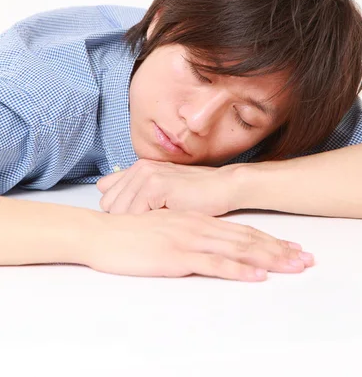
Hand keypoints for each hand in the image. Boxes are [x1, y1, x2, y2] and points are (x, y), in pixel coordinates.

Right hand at [85, 209, 313, 279]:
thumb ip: (187, 234)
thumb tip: (206, 245)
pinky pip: (214, 263)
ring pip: (238, 249)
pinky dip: (238, 269)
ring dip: (269, 259)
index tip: (291, 248)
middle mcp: (199, 227)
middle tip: (306, 259)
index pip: (241, 230)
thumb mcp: (164, 229)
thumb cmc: (130, 234)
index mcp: (197, 221)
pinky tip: (256, 276)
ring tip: (293, 266)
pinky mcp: (178, 256)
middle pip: (247, 238)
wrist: (102, 234)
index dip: (269, 240)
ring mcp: (189, 240)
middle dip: (280, 250)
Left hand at [97, 159, 237, 215]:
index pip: (105, 194)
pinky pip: (134, 214)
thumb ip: (138, 192)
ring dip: (135, 224)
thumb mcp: (163, 190)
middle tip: (147, 225)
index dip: (118, 211)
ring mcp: (147, 175)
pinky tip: (162, 225)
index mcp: (138, 168)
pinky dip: (145, 226)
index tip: (134, 221)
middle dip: (123, 220)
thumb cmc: (197, 194)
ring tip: (156, 224)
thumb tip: (112, 201)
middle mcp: (139, 168)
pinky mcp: (156, 185)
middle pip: (108, 205)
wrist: (223, 188)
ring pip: (118, 211)